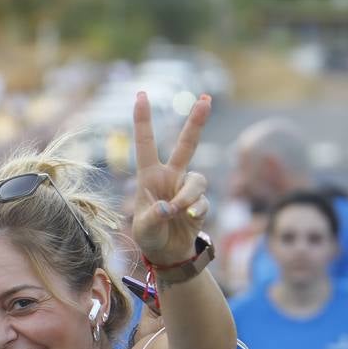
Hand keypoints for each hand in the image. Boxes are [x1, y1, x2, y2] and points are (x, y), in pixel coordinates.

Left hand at [131, 92, 212, 264]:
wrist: (168, 254)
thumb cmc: (149, 236)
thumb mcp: (144, 228)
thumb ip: (154, 216)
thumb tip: (170, 207)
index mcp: (149, 176)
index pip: (146, 143)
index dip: (143, 119)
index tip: (141, 94)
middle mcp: (170, 177)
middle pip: (187, 144)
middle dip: (196, 121)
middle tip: (206, 98)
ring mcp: (187, 188)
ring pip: (198, 180)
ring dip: (190, 194)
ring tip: (180, 210)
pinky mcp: (200, 203)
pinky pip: (204, 200)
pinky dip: (197, 208)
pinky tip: (190, 217)